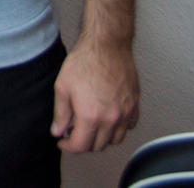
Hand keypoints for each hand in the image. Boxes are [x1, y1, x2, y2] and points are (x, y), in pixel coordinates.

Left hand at [50, 36, 139, 151]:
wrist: (107, 46)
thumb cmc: (84, 62)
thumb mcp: (62, 87)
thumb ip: (60, 113)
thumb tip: (58, 131)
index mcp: (91, 116)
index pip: (81, 146)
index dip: (68, 146)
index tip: (62, 141)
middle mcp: (111, 119)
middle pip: (98, 146)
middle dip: (83, 142)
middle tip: (73, 131)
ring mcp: (126, 113)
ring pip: (115, 140)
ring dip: (101, 138)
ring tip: (90, 126)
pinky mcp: (135, 106)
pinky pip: (128, 127)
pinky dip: (118, 129)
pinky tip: (107, 118)